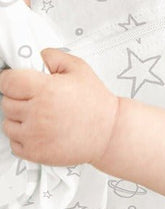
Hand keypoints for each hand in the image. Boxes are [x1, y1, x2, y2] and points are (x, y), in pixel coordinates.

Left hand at [0, 48, 119, 166]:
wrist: (109, 132)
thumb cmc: (97, 104)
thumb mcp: (80, 69)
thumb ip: (55, 57)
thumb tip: (38, 56)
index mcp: (46, 90)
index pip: (7, 81)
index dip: (12, 78)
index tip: (17, 80)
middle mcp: (37, 113)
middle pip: (6, 101)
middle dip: (20, 98)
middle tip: (39, 98)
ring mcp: (33, 135)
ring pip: (7, 122)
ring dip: (19, 118)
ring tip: (42, 115)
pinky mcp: (33, 152)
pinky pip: (13, 141)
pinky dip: (23, 136)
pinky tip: (41, 130)